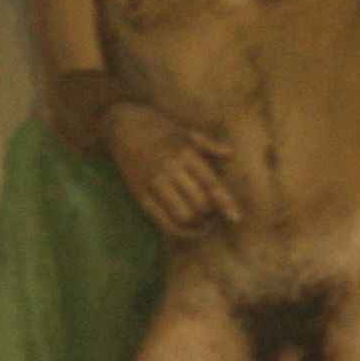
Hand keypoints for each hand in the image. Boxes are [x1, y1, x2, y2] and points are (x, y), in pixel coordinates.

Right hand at [108, 101, 237, 239]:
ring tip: (202, 223)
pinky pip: (163, 222)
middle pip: (200, 205)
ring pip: (184, 216)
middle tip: (215, 216)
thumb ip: (209, 144)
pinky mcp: (141, 196)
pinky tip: (187, 231)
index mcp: (186, 154)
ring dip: (197, 225)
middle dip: (211, 215)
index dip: (225, 204)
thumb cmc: (160, 130)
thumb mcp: (187, 132)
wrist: (124, 128)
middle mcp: (171, 170)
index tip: (235, 218)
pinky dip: (179, 232)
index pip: (211, 185)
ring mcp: (155, 184)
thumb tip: (230, 155)